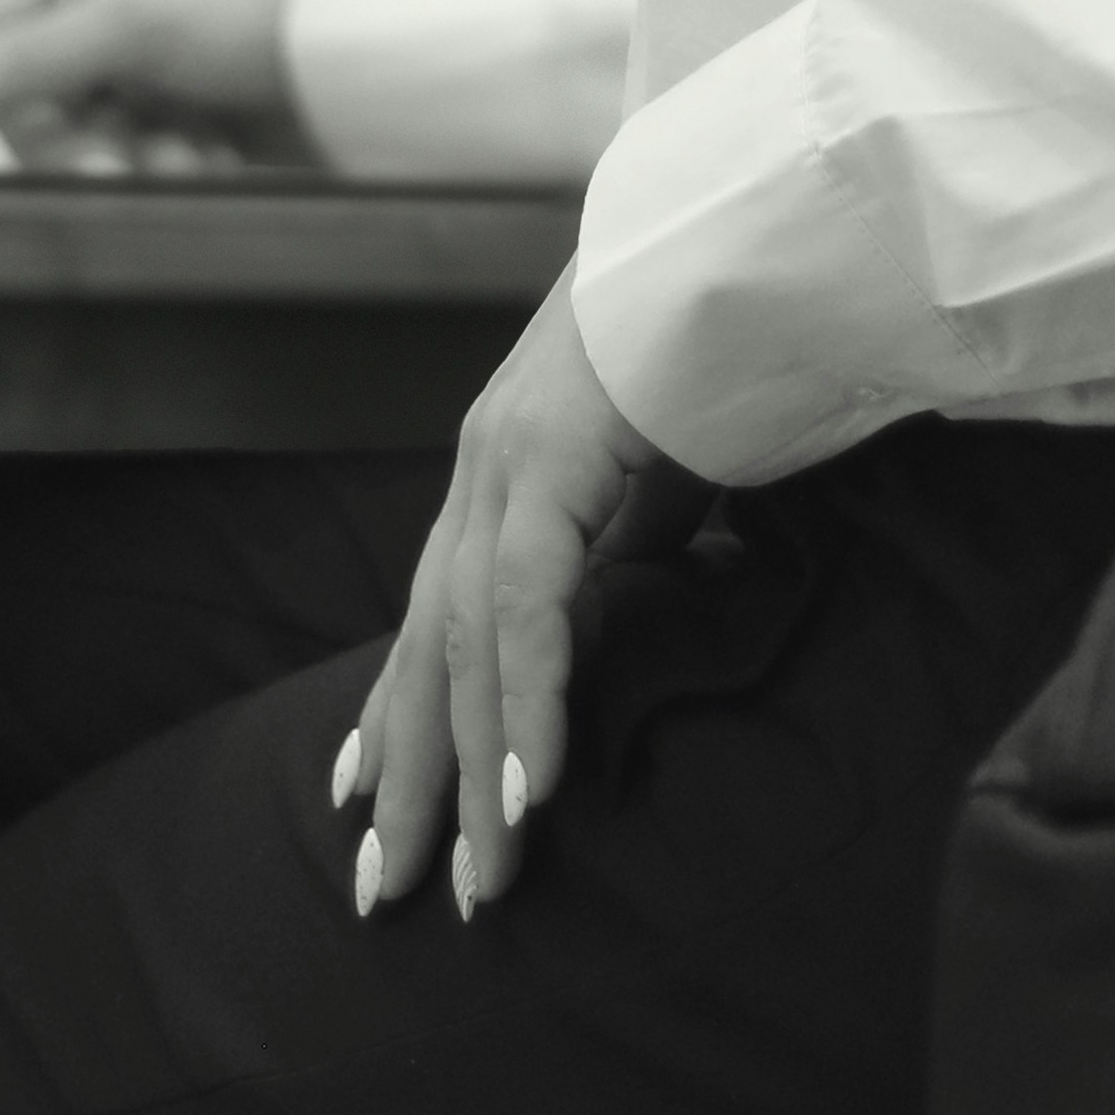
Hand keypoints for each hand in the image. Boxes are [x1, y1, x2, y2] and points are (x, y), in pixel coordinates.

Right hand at [0, 0, 308, 175]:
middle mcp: (111, 28)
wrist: (380, 57)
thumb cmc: (261, 6)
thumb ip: (18, 58)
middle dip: (74, 148)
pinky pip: (144, 180)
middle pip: (28, 117)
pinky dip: (174, 181)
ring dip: (134, 167)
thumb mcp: (132, 21)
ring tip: (200, 155)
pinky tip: (222, 164)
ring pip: (88, 158)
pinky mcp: (198, 137)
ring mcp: (154, 86)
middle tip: (133, 160)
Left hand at [345, 275, 691, 926]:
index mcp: (506, 468)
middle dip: (410, 775)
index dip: (399, 712)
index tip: (368, 801)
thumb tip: (630, 616)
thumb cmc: (722, 333)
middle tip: (387, 889)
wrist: (746, 225)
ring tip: (475, 878)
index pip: (435, 616)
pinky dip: (526, 699)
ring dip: (471, 770)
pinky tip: (528, 787)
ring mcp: (507, 459)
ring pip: (466, 645)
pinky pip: (527, 604)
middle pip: (428, 647)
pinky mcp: (551, 457)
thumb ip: (636, 539)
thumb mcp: (669, 468)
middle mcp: (484, 467)